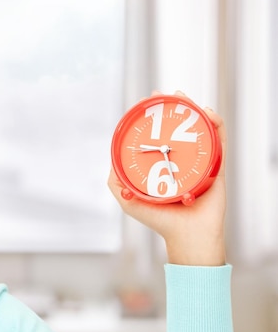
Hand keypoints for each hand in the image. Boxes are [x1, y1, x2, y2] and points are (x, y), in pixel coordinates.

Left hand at [108, 92, 227, 265]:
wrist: (187, 236)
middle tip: (163, 95)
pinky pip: (219, 140)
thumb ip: (115, 181)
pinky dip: (216, 124)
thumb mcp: (128, 200)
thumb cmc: (159, 220)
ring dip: (193, 108)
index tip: (145, 102)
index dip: (152, 115)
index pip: (158, 133)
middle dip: (171, 106)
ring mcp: (199, 160)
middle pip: (178, 125)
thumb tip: (112, 159)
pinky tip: (208, 113)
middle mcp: (181, 158)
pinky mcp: (216, 166)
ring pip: (198, 127)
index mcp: (163, 163)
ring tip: (182, 97)